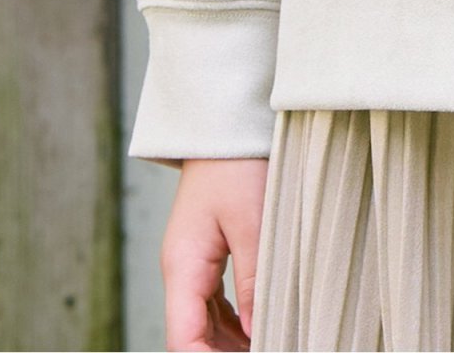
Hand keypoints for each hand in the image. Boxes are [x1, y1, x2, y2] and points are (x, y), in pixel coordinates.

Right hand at [161, 156, 270, 349]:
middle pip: (193, 336)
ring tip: (271, 344)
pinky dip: (235, 322)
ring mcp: (193, 262)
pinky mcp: (208, 253)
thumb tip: (257, 335)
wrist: (226, 123)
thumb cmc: (237, 164)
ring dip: (230, 344)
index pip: (183, 340)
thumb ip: (254, 281)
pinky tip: (260, 331)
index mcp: (182, 266)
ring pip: (205, 322)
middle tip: (271, 349)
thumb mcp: (252, 223)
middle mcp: (182, 270)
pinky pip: (216, 302)